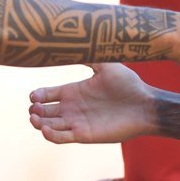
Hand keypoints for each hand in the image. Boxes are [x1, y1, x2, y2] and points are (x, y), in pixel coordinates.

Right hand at [30, 63, 153, 143]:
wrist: (145, 106)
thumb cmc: (129, 84)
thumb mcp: (107, 65)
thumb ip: (89, 56)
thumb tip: (73, 42)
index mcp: (75, 91)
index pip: (47, 94)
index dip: (37, 95)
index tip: (34, 94)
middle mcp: (73, 107)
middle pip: (44, 111)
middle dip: (35, 110)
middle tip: (34, 108)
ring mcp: (77, 122)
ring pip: (49, 126)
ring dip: (38, 123)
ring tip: (35, 118)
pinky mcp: (84, 135)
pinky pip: (62, 138)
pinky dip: (51, 135)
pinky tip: (46, 129)